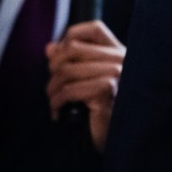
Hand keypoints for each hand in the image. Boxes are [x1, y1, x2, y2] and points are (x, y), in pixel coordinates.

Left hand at [46, 20, 124, 151]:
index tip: (61, 60)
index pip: (93, 28)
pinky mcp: (107, 90)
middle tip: (54, 87)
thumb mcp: (87, 83)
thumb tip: (49, 48)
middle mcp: (121, 59)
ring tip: (55, 103)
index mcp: (120, 54)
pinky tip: (59, 113)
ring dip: (52, 89)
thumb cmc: (105, 114)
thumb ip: (71, 63)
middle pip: (72, 48)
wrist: (120, 142)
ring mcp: (116, 73)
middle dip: (53, 68)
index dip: (70, 37)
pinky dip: (57, 103)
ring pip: (66, 70)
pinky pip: (68, 89)